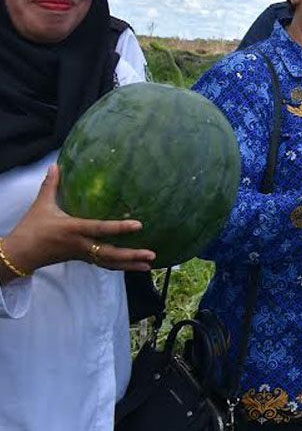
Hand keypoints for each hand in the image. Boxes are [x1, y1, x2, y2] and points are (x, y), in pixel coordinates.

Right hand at [2, 165, 153, 275]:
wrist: (20, 254)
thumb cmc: (32, 228)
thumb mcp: (41, 205)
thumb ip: (51, 185)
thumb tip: (55, 164)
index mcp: (73, 228)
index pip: (100, 228)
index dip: (119, 227)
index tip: (139, 225)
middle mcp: (81, 244)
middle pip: (109, 253)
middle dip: (131, 255)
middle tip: (151, 254)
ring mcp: (82, 254)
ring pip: (108, 262)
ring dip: (129, 264)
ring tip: (149, 265)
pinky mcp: (81, 259)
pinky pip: (103, 264)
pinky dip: (118, 266)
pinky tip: (133, 266)